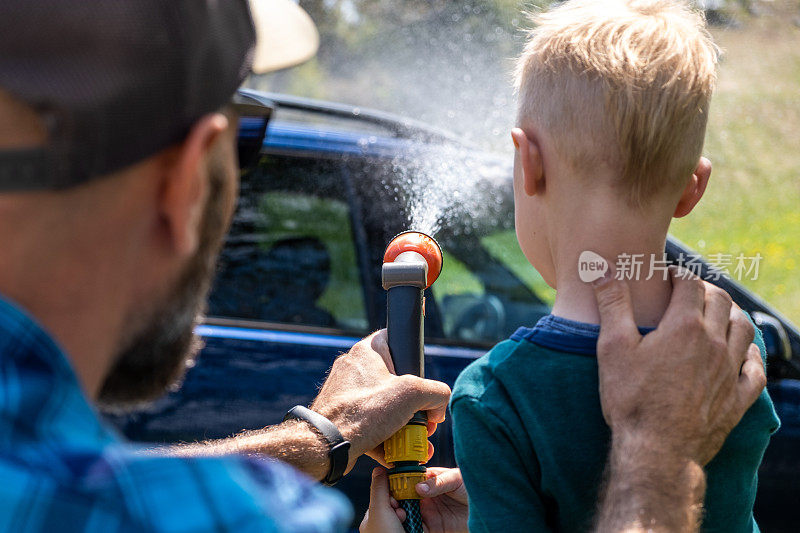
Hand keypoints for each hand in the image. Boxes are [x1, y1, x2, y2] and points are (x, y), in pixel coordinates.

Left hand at [311, 330, 450, 471]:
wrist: (326, 446)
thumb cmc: (363, 413)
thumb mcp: (411, 395)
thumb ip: (436, 392)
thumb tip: (438, 407)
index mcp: (367, 352)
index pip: (395, 338)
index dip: (412, 354)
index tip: (422, 376)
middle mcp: (354, 369)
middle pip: (395, 380)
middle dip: (414, 404)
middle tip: (426, 421)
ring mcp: (346, 394)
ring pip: (384, 405)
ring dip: (403, 425)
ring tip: (415, 443)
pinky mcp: (342, 417)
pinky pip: (371, 424)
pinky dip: (385, 437)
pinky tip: (397, 454)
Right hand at [361, 467, 468, 532]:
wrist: (489, 506)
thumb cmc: (473, 486)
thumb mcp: (456, 479)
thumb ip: (439, 482)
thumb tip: (419, 488)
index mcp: (429, 479)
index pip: (408, 479)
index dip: (399, 483)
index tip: (392, 487)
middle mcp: (425, 496)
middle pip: (404, 498)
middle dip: (396, 501)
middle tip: (393, 503)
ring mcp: (428, 512)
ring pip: (408, 514)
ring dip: (402, 515)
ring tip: (399, 515)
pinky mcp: (433, 527)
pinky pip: (418, 528)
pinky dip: (411, 528)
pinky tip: (408, 526)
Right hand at [592, 265, 765, 465]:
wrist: (658, 451)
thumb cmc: (631, 399)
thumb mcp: (613, 347)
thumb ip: (612, 304)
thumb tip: (602, 268)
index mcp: (685, 326)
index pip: (691, 284)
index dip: (680, 274)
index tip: (669, 275)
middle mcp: (714, 343)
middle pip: (721, 301)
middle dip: (705, 289)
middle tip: (689, 291)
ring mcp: (729, 372)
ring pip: (744, 329)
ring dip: (731, 314)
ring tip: (716, 314)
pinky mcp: (737, 399)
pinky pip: (755, 369)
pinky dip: (751, 354)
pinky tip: (743, 353)